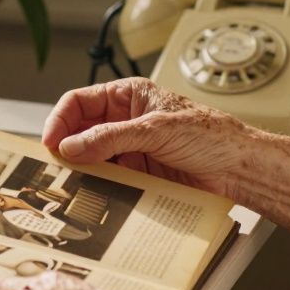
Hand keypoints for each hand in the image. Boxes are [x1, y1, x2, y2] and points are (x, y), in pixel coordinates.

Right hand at [41, 77, 254, 197]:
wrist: (238, 169)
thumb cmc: (212, 136)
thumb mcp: (156, 129)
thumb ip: (111, 137)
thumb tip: (73, 145)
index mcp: (129, 96)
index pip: (80, 102)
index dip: (61, 119)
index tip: (51, 141)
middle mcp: (126, 121)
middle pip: (80, 131)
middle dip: (66, 146)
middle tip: (55, 165)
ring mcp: (130, 149)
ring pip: (91, 157)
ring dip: (81, 169)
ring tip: (71, 181)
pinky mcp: (138, 174)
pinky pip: (107, 179)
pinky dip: (97, 186)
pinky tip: (93, 193)